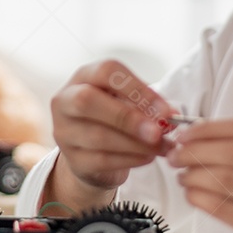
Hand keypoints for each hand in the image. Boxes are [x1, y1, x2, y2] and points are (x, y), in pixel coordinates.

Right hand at [46, 60, 176, 209]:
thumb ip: (144, 104)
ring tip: (161, 147)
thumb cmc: (113, 119)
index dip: (137, 88)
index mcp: (83, 77)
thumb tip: (169, 114)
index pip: (106, 71)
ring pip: (98, 136)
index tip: (164, 108)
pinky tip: (148, 157)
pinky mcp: (72, 159)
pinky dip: (130, 159)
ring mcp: (64, 132)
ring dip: (136, 143)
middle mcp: (65, 101)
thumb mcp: (126, 102)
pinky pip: (102, 160)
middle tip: (158, 131)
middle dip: (128, 117)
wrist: (93, 154)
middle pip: (87, 100)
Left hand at [167, 117, 232, 232]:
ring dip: (194, 175)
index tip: (185, 134)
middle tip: (175, 156)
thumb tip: (200, 136)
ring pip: (225, 179)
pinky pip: (223, 207)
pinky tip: (192, 195)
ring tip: (182, 177)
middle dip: (195, 151)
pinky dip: (200, 198)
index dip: (210, 128)